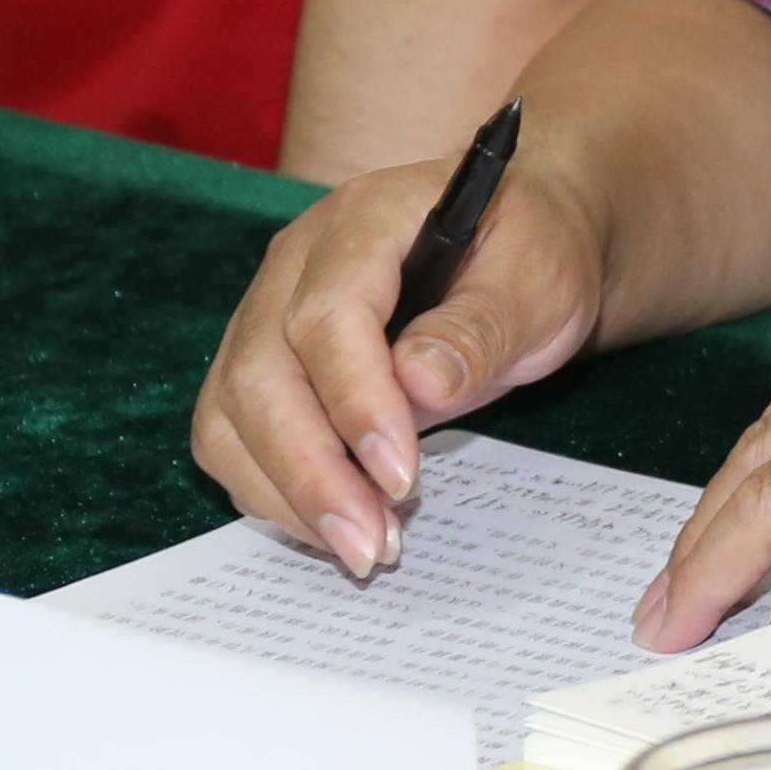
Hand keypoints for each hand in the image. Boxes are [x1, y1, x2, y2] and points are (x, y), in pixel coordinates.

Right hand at [192, 141, 608, 577]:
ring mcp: (267, 313)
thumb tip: (420, 384)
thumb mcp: (539, 278)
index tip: (402, 477)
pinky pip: (234, 437)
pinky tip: (337, 524)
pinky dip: (275, 491)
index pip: (328, 315)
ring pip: (230, 414)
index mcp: (364, 221)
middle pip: (260, 374)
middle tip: (373, 546)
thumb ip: (480, 326)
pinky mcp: (263, 365)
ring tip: (362, 547)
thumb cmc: (533, 253)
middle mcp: (295, 264)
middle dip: (310, 473)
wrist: (521, 245)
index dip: (356, 402)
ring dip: (286, 493)